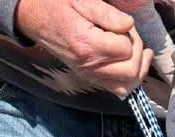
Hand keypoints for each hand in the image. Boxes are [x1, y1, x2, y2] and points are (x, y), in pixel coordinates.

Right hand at [15, 0, 152, 97]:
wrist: (35, 19)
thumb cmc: (57, 5)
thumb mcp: (81, 0)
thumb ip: (108, 13)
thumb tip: (129, 25)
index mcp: (88, 46)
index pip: (126, 49)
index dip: (131, 35)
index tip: (124, 25)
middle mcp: (90, 67)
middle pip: (131, 72)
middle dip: (138, 54)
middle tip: (132, 37)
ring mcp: (90, 76)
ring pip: (127, 86)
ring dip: (138, 70)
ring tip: (140, 52)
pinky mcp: (91, 79)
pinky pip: (117, 90)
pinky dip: (129, 80)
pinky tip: (130, 64)